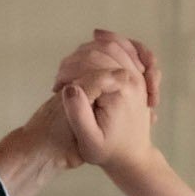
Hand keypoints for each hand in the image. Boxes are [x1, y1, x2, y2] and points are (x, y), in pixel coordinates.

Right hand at [54, 32, 159, 179]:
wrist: (132, 156)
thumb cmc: (108, 151)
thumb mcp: (89, 140)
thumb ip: (78, 114)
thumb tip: (70, 87)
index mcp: (121, 90)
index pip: (90, 62)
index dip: (67, 70)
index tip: (56, 87)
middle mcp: (134, 77)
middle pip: (100, 49)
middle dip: (75, 60)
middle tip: (59, 79)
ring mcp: (139, 74)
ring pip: (112, 44)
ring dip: (87, 50)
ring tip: (70, 69)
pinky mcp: (139, 74)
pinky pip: (127, 47)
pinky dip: (111, 40)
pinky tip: (96, 39)